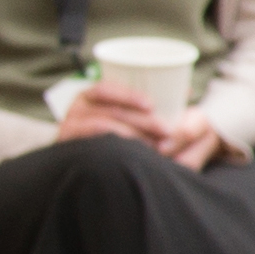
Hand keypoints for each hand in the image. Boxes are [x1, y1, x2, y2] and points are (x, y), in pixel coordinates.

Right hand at [49, 83, 225, 166]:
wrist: (93, 164)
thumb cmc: (121, 131)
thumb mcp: (134, 115)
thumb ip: (153, 105)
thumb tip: (186, 90)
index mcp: (90, 96)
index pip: (104, 89)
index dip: (127, 95)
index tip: (152, 105)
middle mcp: (76, 110)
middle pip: (109, 111)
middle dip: (141, 120)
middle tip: (167, 130)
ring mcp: (69, 129)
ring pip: (101, 127)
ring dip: (132, 134)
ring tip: (156, 144)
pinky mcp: (68, 147)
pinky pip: (90, 145)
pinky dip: (114, 146)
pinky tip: (133, 152)